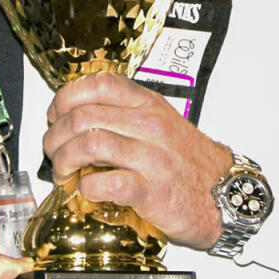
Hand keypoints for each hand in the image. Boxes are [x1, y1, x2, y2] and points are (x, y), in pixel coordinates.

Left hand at [43, 74, 231, 250]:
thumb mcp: (161, 123)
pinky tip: (87, 191)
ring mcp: (151, 158)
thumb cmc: (191, 163)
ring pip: (89, 144)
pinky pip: (106, 182)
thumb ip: (125, 115)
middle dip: (55, 136)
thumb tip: (78, 119)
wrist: (226, 194)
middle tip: (53, 152)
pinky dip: (87, 188)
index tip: (55, 115)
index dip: (65, 98)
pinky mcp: (152, 191)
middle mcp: (149, 126)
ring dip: (64, 161)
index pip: (98, 84)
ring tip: (64, 173)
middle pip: (83, 117)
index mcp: (148, 105)